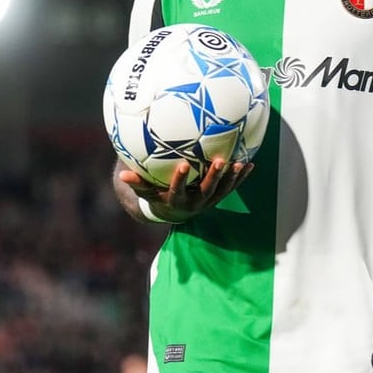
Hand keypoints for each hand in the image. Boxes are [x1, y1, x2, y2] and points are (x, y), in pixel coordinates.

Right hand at [119, 157, 252, 221]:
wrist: (175, 212)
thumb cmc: (157, 195)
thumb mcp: (146, 191)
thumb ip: (137, 183)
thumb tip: (122, 174)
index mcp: (177, 200)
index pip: (177, 190)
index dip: (180, 179)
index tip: (182, 164)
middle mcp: (195, 203)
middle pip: (206, 190)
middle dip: (213, 176)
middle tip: (219, 161)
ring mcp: (209, 201)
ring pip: (222, 191)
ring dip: (231, 178)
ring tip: (239, 163)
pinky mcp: (218, 197)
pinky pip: (231, 188)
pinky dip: (240, 178)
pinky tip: (250, 163)